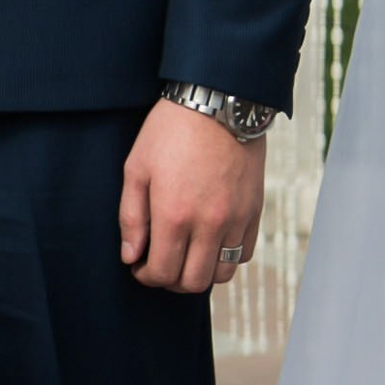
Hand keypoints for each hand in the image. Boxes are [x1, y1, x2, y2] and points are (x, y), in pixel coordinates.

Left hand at [119, 97, 266, 294]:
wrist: (218, 102)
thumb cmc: (170, 131)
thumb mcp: (137, 168)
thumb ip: (131, 217)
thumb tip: (131, 255)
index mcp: (174, 215)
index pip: (161, 272)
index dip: (145, 276)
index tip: (138, 265)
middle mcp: (209, 223)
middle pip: (192, 282)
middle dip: (170, 280)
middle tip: (159, 263)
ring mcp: (236, 219)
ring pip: (221, 274)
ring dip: (199, 273)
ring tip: (185, 255)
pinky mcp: (254, 211)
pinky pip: (244, 253)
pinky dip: (225, 258)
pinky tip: (208, 243)